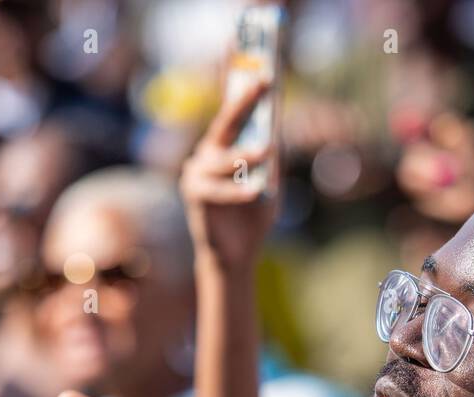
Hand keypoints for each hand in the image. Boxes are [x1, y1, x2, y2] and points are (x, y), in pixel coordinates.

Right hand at [181, 78, 278, 267]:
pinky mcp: (194, 195)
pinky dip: (239, 190)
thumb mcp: (269, 178)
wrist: (237, 254)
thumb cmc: (253, 214)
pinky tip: (257, 192)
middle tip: (263, 82)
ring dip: (247, 154)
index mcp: (224, 145)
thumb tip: (279, 123)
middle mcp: (206, 153)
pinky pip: (218, 189)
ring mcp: (197, 172)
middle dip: (244, 101)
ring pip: (223, 158)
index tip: (259, 64)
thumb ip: (271, 154)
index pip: (232, 110)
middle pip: (225, 123)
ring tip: (266, 151)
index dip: (242, 85)